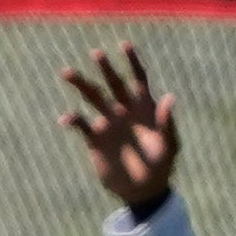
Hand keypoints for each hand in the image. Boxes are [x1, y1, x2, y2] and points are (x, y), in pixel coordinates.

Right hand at [57, 42, 180, 216]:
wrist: (143, 190)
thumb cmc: (162, 166)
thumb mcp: (169, 145)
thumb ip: (167, 121)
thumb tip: (169, 97)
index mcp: (144, 108)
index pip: (138, 79)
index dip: (132, 62)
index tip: (124, 45)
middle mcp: (124, 111)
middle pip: (113, 84)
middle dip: (105, 68)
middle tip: (96, 53)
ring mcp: (108, 124)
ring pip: (92, 98)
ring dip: (80, 85)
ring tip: (66, 72)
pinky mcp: (95, 140)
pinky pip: (81, 125)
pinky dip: (72, 120)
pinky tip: (65, 119)